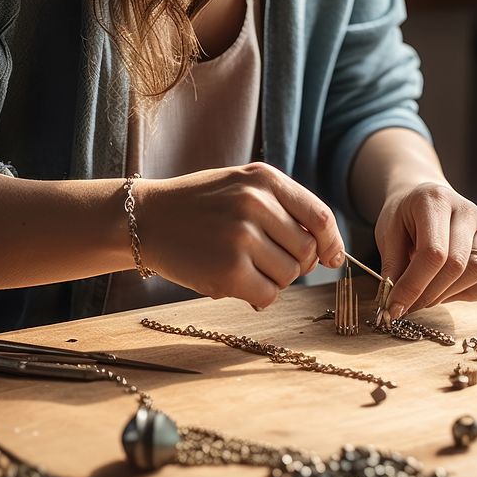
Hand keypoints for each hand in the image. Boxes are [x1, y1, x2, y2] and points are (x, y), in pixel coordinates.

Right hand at [139, 163, 344, 307]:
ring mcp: (241, 237)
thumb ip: (283, 209)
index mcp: (265, 180)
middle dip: (295, 264)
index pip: (320, 218)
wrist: (145, 219)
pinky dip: (257, 296)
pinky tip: (234, 282)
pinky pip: (267, 295)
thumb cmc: (199, 207)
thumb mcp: (241, 187)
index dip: (331, 243)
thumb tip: (327, 252)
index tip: (331, 258)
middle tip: (265, 262)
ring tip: (244, 268)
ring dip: (273, 280)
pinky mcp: (228, 270)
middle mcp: (256, 204)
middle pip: (307, 251)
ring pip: (289, 275)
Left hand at [376, 181, 476, 317]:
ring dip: (450, 295)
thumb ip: (393, 266)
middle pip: (458, 265)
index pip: (432, 252)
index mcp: (435, 201)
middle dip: (430, 295)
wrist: (427, 199)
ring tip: (427, 296)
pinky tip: (450, 291)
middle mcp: (467, 209)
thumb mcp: (388, 234)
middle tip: (409, 306)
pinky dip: (473, 292)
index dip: (413, 286)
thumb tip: (395, 304)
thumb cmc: (405, 218)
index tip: (395, 308)